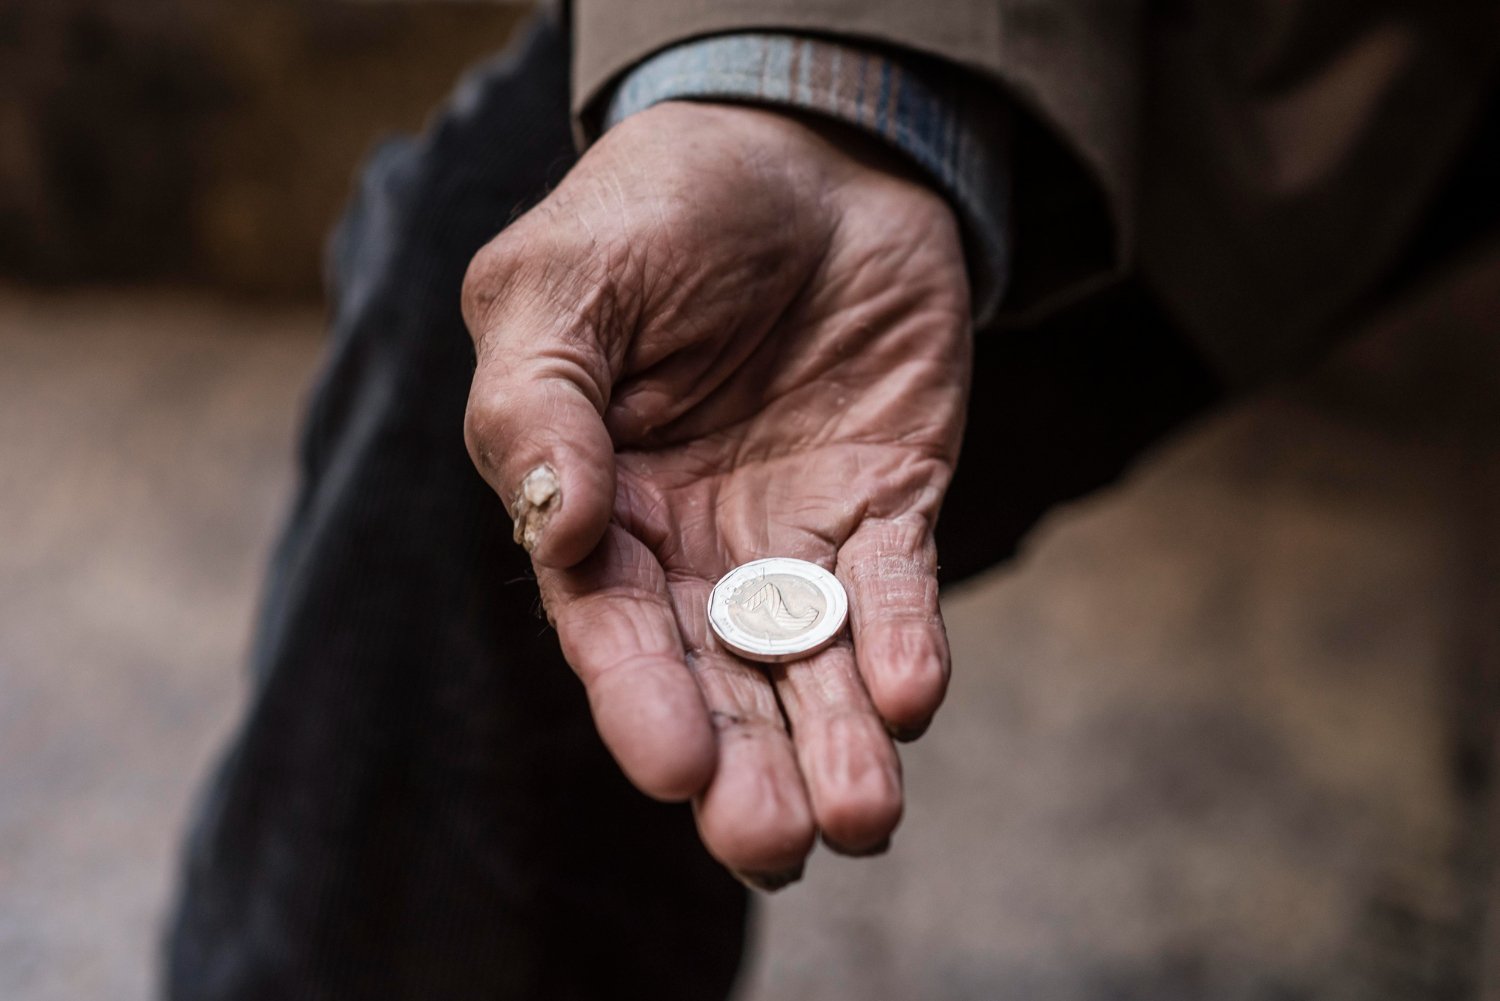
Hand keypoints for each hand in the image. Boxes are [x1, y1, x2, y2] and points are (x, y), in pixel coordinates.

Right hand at [462, 102, 971, 887]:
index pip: (612, 627)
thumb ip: (539, 402)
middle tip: (774, 845)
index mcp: (598, 507)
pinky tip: (911, 696)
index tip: (678, 767)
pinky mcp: (890, 506)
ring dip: (837, 743)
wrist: (804, 151)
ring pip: (815, 665)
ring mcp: (796, 534)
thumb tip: (552, 530)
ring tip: (863, 816)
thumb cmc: (657, 209)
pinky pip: (899, 592)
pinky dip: (906, 646)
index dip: (641, 699)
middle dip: (746, 768)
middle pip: (716, 679)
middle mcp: (693, 547)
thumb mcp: (562, 283)